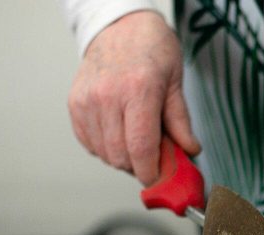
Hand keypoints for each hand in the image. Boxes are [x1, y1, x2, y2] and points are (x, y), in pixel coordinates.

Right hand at [67, 10, 199, 184]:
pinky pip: (89, 143)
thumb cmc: (151, 49)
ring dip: (122, 158)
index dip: (151, 173)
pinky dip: (105, 148)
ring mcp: (87, 101)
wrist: (119, 25)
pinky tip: (119, 134)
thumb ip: (181, 121)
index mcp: (138, 90)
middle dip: (139, 167)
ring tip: (136, 142)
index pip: (141, 148)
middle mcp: (108, 96)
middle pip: (121, 156)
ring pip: (104, 154)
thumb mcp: (175, 81)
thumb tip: (189, 151)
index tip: (160, 180)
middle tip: (153, 159)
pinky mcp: (74, 104)